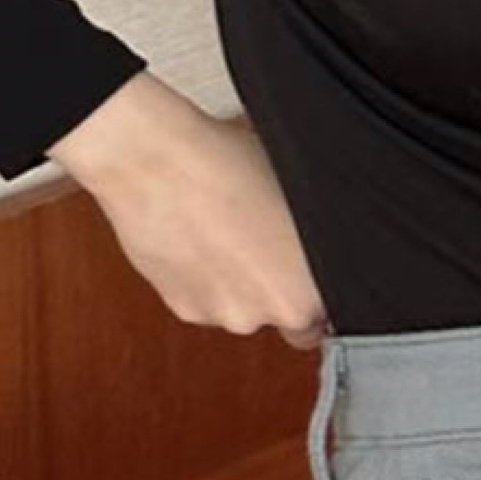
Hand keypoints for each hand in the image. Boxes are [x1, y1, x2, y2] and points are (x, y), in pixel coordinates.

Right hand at [47, 72, 330, 348]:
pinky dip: (205, 279)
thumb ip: (316, 245)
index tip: (303, 269)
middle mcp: (260, 316)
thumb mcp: (302, 197)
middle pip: (283, 318)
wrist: (155, 161)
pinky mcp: (181, 307)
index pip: (325, 317)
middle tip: (264, 241)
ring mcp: (217, 315)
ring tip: (227, 232)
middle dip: (277, 287)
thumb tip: (318, 254)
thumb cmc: (228, 165)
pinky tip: (201, 239)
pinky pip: (205, 300)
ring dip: (239, 284)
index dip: (315, 291)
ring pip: (242, 309)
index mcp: (303, 296)